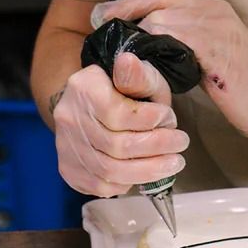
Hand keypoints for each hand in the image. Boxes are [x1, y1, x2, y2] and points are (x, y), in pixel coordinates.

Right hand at [51, 52, 188, 196]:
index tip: (171, 118)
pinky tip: (145, 173)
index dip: (149, 120)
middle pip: (115, 145)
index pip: (117, 112)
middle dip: (156, 147)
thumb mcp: (138, 73)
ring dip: (148, 171)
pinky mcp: (68, 168)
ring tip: (173, 163)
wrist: (90, 102)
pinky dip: (127, 183)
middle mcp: (69, 118)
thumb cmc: (123, 87)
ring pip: (108, 170)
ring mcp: (66, 146)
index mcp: (84, 87)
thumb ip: (137, 74)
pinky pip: (99, 186)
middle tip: (181, 145)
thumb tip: (127, 61)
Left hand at [92, 0, 247, 143]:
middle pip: (159, 2)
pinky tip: (142, 67)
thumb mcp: (211, 53)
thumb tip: (145, 44)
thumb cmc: (245, 83)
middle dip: (125, 14)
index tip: (103, 13)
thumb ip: (184, 42)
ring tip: (118, 54)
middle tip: (101, 29)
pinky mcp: (220, 53)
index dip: (130, 1)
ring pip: (164, 21)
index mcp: (212, 9)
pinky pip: (178, 43)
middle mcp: (214, 12)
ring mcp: (219, 30)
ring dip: (137, 38)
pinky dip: (155, 52)